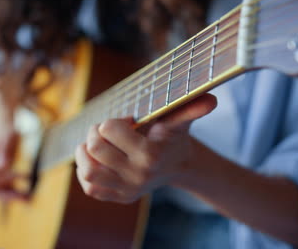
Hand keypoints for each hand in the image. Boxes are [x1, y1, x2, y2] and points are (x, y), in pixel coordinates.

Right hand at [0, 130, 27, 200]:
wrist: (3, 130)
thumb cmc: (6, 132)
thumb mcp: (8, 138)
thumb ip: (5, 151)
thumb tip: (1, 167)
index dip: (7, 180)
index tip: (25, 176)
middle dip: (7, 195)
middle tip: (27, 198)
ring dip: (10, 196)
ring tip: (28, 198)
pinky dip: (10, 192)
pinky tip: (24, 193)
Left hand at [75, 94, 216, 203]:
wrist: (177, 165)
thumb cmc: (173, 137)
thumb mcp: (179, 121)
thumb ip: (191, 109)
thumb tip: (211, 100)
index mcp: (150, 154)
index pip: (109, 129)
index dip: (114, 120)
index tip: (127, 122)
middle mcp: (137, 176)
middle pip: (94, 148)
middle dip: (96, 132)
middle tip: (107, 131)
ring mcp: (127, 190)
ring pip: (87, 171)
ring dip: (85, 153)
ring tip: (97, 145)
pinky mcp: (118, 197)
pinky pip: (90, 187)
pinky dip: (87, 170)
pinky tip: (98, 160)